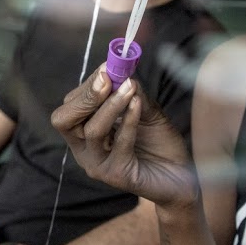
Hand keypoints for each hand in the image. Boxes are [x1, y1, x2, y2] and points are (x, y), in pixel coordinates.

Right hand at [51, 65, 197, 207]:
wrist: (181, 176)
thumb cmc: (159, 142)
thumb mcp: (144, 110)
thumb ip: (131, 93)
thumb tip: (122, 71)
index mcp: (82, 133)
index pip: (70, 107)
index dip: (87, 86)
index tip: (107, 68)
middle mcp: (84, 150)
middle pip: (64, 120)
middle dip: (86, 97)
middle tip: (107, 79)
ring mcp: (97, 164)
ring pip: (92, 131)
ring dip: (110, 105)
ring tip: (130, 88)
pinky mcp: (117, 175)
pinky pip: (119, 144)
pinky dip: (129, 121)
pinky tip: (138, 105)